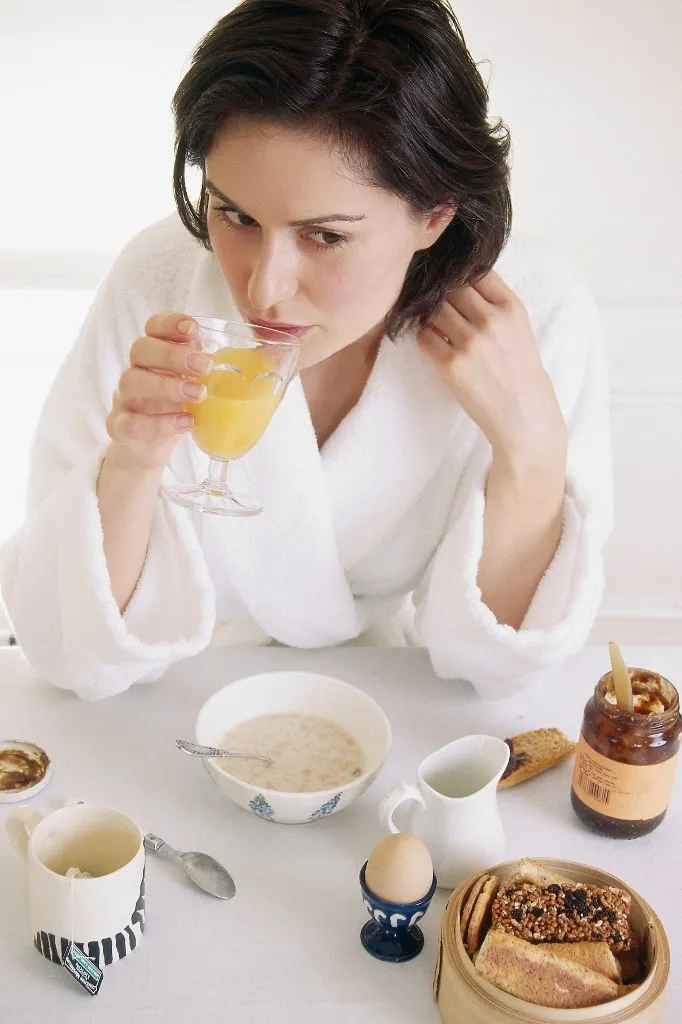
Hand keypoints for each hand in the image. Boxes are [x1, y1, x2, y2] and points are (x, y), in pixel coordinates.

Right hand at [106, 314, 212, 470]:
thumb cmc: (177, 407)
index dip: (169, 323)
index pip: (153, 327)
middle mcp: (137, 371)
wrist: (148, 447)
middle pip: (141, 349)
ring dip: (167, 386)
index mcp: (156, 355)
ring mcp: (126, 399)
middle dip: (173, 354)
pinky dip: (160, 422)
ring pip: (132, 381)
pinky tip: (186, 422)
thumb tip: (274, 356)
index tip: (193, 328)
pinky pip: (132, 422)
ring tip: (198, 395)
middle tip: (204, 366)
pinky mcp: (122, 428)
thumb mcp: (199, 385)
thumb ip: (223, 369)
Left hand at [416, 270, 566, 466]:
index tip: (451, 279)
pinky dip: (423, 336)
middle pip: (450, 287)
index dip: (460, 272)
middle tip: (433, 299)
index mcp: (511, 307)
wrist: (522, 413)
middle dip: (441, 293)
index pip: (476, 270)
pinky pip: (423, 337)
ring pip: (433, 310)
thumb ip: (493, 300)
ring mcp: (470, 342)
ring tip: (432, 322)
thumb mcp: (518, 326)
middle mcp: (491, 320)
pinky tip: (431, 341)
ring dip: (428, 314)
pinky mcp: (451, 365)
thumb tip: (455, 277)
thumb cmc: (518, 368)